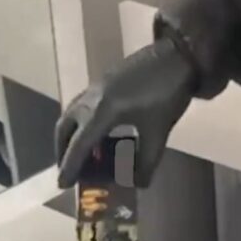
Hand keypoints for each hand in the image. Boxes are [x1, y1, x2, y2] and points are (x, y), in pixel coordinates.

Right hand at [55, 36, 197, 188]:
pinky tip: (101, 132)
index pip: (79, 145)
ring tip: (85, 153)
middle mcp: (91, 98)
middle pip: (66, 128)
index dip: (70, 166)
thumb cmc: (168, 94)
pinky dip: (83, 122)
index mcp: (102, 111)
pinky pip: (83, 106)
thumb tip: (139, 183)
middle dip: (64, 150)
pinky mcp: (104, 80)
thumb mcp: (158, 131)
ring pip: (72, 115)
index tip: (62, 184)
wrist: (178, 56)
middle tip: (71, 169)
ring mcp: (95, 87)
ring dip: (73, 135)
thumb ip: (147, 160)